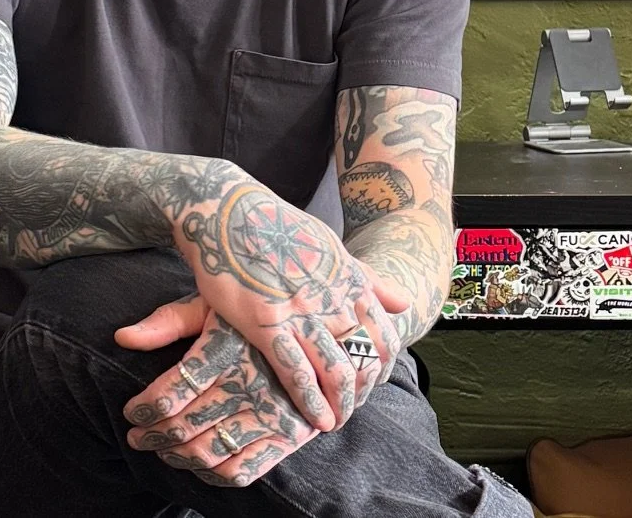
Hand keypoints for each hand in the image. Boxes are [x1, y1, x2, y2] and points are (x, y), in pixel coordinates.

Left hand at [117, 297, 317, 486]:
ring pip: (208, 451)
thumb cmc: (254, 315)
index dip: (144, 407)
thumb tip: (122, 337)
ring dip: (176, 457)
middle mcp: (248, 383)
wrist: (317, 333)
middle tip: (136, 436)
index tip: (130, 411)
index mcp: (228, 347)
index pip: (173, 388)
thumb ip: (170, 321)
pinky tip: (197, 464)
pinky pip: (242, 470)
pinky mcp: (287, 436)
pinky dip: (212, 475)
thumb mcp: (215, 304)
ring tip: (160, 449)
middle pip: (185, 424)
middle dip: (152, 435)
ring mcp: (270, 413)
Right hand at [166, 175, 409, 432]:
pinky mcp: (266, 322)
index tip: (368, 384)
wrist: (227, 209)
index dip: (380, 369)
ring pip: (337, 372)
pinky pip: (296, 372)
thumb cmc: (276, 226)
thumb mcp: (330, 244)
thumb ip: (367, 278)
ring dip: (341, 405)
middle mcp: (332, 297)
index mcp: (350, 278)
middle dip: (362, 393)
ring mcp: (301, 311)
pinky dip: (311, 402)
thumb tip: (404, 303)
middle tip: (350, 409)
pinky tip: (315, 420)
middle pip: (364, 360)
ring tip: (334, 422)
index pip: (384, 337)